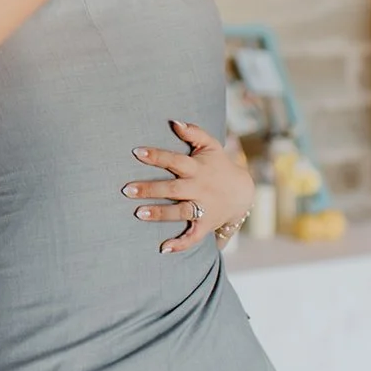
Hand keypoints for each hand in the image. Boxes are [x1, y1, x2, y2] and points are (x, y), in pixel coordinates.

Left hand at [124, 121, 253, 254]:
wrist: (243, 192)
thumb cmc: (218, 165)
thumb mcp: (211, 145)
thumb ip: (194, 132)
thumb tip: (174, 121)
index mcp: (197, 168)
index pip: (175, 160)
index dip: (157, 156)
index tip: (136, 152)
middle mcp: (199, 188)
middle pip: (173, 189)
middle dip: (151, 189)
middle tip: (127, 190)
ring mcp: (203, 207)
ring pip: (181, 212)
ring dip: (161, 214)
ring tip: (139, 214)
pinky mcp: (206, 224)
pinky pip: (194, 237)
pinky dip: (181, 244)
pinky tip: (164, 248)